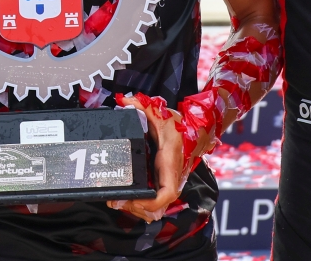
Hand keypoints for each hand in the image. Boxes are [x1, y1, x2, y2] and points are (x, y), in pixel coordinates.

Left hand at [107, 95, 185, 221]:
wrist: (195, 131)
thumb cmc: (180, 125)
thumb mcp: (162, 113)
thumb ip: (144, 105)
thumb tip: (125, 100)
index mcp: (169, 163)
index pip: (167, 193)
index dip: (151, 202)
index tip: (133, 200)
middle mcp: (170, 178)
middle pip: (157, 208)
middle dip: (136, 208)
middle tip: (115, 201)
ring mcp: (166, 182)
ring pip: (155, 210)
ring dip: (137, 210)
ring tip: (117, 201)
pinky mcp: (162, 183)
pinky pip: (153, 202)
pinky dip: (140, 206)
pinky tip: (126, 199)